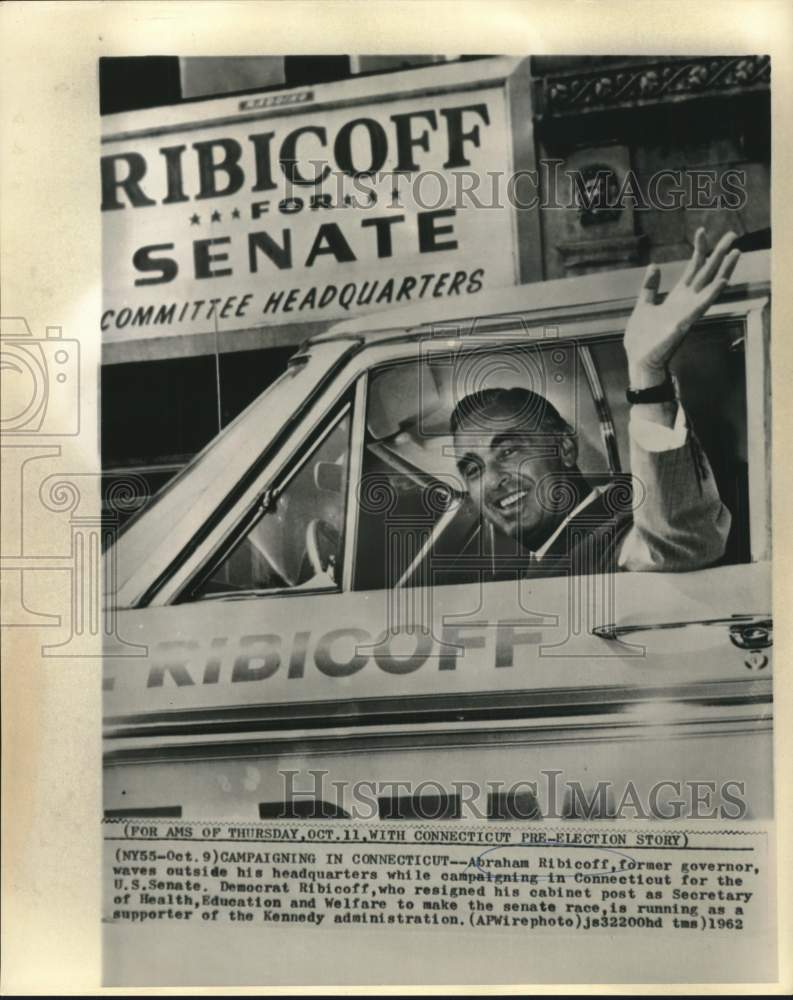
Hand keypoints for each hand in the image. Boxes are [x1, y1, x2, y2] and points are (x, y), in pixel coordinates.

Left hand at [625, 228, 740, 387]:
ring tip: (735, 253)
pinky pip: (700, 306)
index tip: (702, 230)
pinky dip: (712, 293)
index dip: (699, 249)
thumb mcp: (643, 305)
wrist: (639, 360)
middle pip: (706, 273)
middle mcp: (686, 302)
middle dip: (718, 254)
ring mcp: (687, 312)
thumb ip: (650, 287)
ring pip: (709, 286)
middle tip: (733, 235)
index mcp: (677, 297)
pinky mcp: (683, 323)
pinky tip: (722, 281)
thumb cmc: (642, 338)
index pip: (692, 268)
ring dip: (724, 269)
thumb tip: (654, 266)